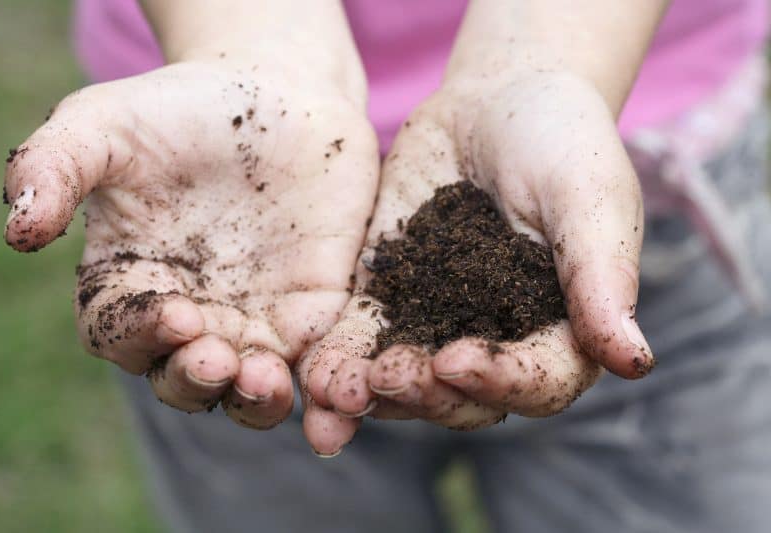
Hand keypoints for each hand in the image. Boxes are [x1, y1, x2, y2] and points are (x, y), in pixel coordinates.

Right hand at [4, 58, 377, 428]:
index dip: (139, 332)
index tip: (172, 311)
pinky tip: (334, 396)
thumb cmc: (181, 108)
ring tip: (265, 382)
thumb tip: (17, 229)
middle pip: (183, 377)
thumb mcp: (105, 122)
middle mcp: (192, 313)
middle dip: (196, 379)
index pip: (119, 331)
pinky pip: (318, 366)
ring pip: (250, 389)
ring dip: (254, 399)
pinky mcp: (315, 314)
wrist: (278, 94)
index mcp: (131, 281)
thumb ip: (55, 166)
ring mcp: (256, 320)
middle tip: (217, 360)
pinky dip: (323, 392)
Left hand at [299, 71, 651, 453]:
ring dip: (372, 395)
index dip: (499, 381)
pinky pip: (362, 339)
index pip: (538, 380)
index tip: (457, 360)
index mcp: (561, 329)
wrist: (493, 102)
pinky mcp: (388, 298)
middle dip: (426, 395)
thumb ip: (603, 275)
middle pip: (466, 397)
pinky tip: (314, 373)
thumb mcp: (589, 195)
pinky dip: (339, 361)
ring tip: (337, 392)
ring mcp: (438, 324)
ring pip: (408, 381)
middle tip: (388, 376)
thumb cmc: (560, 140)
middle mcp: (499, 340)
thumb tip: (634, 362)